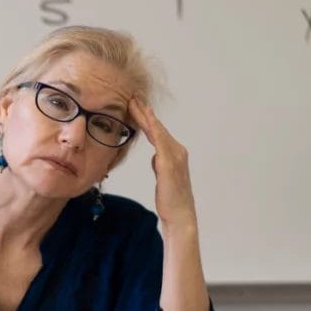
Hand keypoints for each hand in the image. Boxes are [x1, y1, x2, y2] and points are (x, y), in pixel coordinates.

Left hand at [127, 98, 197, 232]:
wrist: (179, 215)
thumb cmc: (170, 199)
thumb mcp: (162, 177)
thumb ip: (160, 164)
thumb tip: (155, 157)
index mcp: (174, 153)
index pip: (157, 132)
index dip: (146, 118)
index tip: (134, 105)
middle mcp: (177, 150)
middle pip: (157, 127)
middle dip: (144, 111)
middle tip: (131, 95)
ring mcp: (175, 155)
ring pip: (157, 130)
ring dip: (145, 114)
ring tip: (133, 101)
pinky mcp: (169, 162)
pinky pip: (160, 139)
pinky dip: (153, 126)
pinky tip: (146, 116)